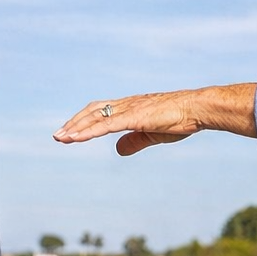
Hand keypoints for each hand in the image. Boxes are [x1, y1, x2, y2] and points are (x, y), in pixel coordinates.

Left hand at [54, 85, 256, 155]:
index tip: (70, 131)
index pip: (101, 111)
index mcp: (130, 107)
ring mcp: (130, 109)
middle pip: (93, 111)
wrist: (197, 109)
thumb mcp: (152, 134)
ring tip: (62, 138)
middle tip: (58, 136)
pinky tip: (77, 138)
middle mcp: (126, 105)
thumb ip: (134, 141)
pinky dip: (90, 131)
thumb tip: (118, 150)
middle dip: (74, 123)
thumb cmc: (179, 119)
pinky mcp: (135, 117)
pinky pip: (107, 125)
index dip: (84, 120)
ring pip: (97, 117)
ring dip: (77, 127)